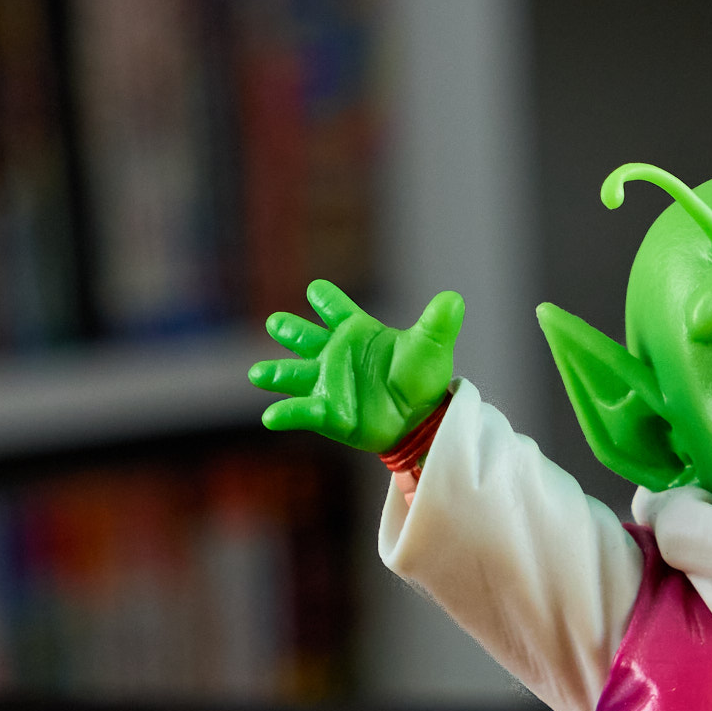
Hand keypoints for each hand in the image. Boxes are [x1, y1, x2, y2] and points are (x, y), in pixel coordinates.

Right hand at [247, 281, 464, 452]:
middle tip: (277, 322)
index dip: (327, 300)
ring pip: (294, 374)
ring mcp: (328, 383)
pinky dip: (287, 414)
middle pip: (304, 337)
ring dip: (275, 375)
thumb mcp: (431, 348)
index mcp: (357, 332)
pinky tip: (271, 417)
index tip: (318, 291)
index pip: (336, 309)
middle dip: (291, 330)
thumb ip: (438, 323)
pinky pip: (303, 412)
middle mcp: (336, 354)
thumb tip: (454, 299)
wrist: (422, 419)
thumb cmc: (422, 379)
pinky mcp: (329, 413)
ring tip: (256, 374)